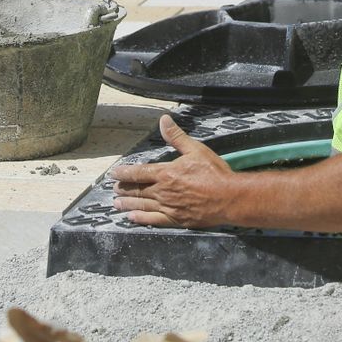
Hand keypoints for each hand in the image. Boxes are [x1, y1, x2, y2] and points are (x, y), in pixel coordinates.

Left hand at [110, 116, 234, 227]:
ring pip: (142, 205)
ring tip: (116, 203)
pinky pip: (153, 220)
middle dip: (124, 188)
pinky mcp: (176, 220)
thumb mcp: (196, 149)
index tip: (113, 173)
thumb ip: (177, 137)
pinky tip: (132, 218)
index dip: (124, 173)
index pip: (139, 172)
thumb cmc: (214, 173)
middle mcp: (163, 191)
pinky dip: (140, 219)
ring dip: (127, 203)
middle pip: (138, 190)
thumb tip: (164, 120)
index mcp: (166, 173)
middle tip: (113, 188)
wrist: (229, 198)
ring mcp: (168, 208)